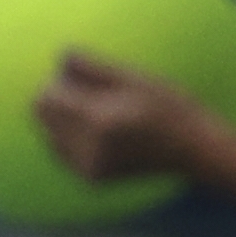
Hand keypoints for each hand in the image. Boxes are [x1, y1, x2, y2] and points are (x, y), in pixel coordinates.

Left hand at [31, 48, 211, 185]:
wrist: (193, 149)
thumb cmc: (166, 105)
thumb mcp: (131, 76)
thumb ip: (89, 67)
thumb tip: (57, 57)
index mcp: (98, 124)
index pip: (45, 99)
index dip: (60, 82)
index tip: (86, 80)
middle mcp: (89, 152)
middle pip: (41, 116)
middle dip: (58, 99)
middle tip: (94, 95)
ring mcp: (89, 169)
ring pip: (48, 133)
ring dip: (63, 119)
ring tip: (99, 114)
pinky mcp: (92, 179)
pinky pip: (60, 151)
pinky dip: (70, 138)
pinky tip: (99, 132)